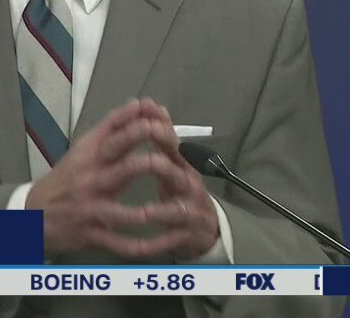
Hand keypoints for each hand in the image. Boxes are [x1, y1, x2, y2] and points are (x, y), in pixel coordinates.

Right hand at [26, 98, 172, 255]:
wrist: (33, 215)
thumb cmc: (66, 179)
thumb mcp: (84, 150)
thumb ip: (112, 129)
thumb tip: (138, 105)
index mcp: (90, 156)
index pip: (114, 134)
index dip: (137, 123)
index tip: (158, 115)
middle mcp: (91, 180)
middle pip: (123, 167)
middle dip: (149, 163)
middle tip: (173, 158)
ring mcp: (91, 209)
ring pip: (122, 212)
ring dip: (149, 212)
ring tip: (177, 208)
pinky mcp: (91, 234)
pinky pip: (118, 243)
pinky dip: (140, 246)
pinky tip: (159, 243)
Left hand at [131, 102, 219, 259]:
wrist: (205, 228)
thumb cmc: (181, 190)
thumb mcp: (173, 163)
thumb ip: (161, 137)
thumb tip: (150, 104)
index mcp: (180, 165)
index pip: (171, 143)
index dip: (159, 131)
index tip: (144, 119)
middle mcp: (188, 185)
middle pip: (177, 173)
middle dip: (163, 167)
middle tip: (148, 160)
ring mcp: (189, 211)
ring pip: (175, 210)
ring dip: (160, 210)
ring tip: (143, 212)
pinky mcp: (186, 236)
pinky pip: (171, 240)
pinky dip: (158, 243)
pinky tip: (144, 244)